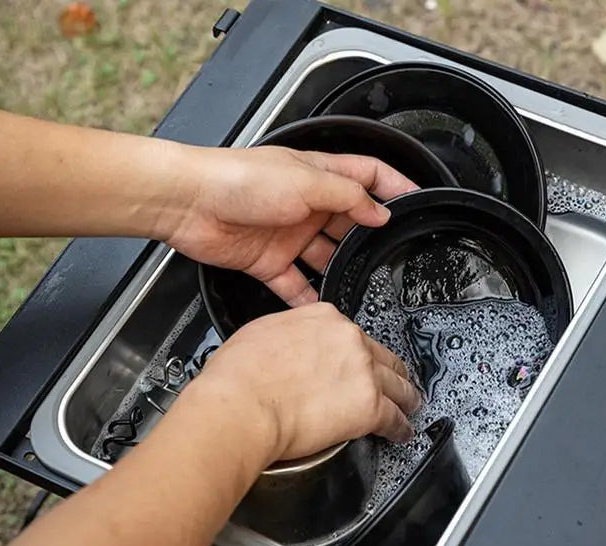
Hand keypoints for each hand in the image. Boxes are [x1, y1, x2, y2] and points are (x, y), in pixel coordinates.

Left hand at [164, 145, 417, 305]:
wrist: (189, 203)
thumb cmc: (239, 179)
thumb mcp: (306, 182)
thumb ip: (347, 198)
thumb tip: (378, 212)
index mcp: (318, 176)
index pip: (367, 176)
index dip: (393, 186)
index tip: (416, 201)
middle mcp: (306, 205)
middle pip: (349, 222)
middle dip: (368, 237)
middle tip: (389, 255)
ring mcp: (288, 235)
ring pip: (326, 257)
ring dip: (340, 270)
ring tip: (361, 285)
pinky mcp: (268, 261)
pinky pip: (296, 285)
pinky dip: (309, 298)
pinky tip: (323, 309)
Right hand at [192, 303, 421, 464]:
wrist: (242, 404)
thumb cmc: (241, 375)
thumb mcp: (262, 333)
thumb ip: (289, 337)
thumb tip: (290, 351)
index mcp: (324, 318)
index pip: (353, 334)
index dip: (359, 352)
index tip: (359, 361)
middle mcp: (349, 340)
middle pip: (382, 356)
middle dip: (391, 371)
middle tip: (396, 382)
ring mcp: (363, 373)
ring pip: (397, 385)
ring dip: (405, 397)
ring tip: (408, 407)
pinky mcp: (369, 406)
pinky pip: (395, 418)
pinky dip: (400, 428)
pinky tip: (401, 432)